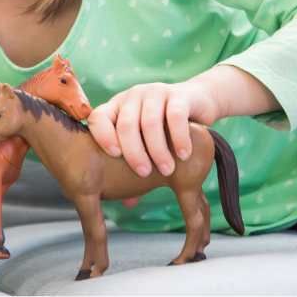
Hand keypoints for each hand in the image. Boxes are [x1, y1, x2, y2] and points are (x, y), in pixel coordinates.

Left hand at [87, 81, 220, 178]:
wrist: (198, 101)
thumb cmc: (165, 128)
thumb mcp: (147, 143)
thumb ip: (136, 167)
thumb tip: (127, 204)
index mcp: (117, 107)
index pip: (98, 118)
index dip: (102, 136)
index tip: (114, 156)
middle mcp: (133, 97)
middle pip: (127, 124)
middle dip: (134, 153)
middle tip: (144, 174)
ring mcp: (156, 93)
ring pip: (151, 122)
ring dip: (158, 150)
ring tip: (166, 170)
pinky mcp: (179, 95)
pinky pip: (175, 117)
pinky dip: (179, 138)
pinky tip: (183, 155)